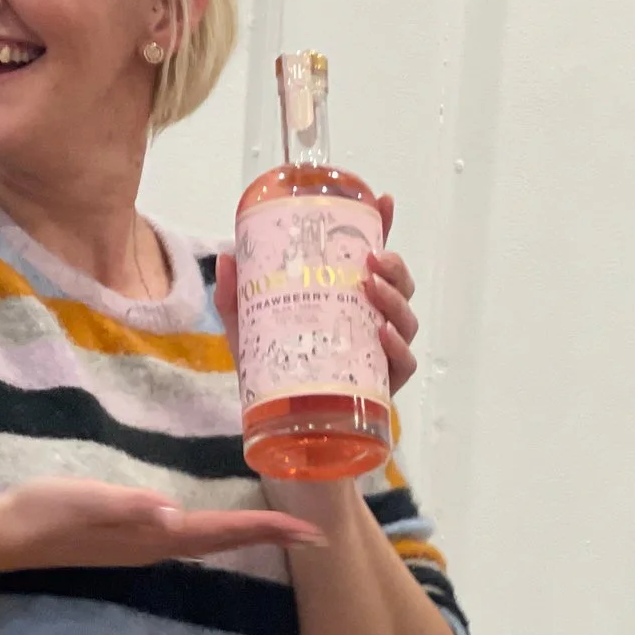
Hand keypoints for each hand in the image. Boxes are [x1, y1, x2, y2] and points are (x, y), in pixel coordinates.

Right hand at [0, 478, 324, 573]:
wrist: (3, 535)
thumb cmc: (42, 512)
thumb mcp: (84, 500)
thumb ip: (127, 506)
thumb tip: (172, 513)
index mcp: (154, 536)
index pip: (223, 531)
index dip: (266, 529)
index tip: (309, 532)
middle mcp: (157, 547)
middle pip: (227, 541)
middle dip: (273, 538)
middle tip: (319, 536)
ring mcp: (145, 548)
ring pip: (213, 542)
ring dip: (251, 537)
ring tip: (287, 533)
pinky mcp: (132, 542)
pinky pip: (193, 539)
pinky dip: (222, 533)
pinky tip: (223, 528)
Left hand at [215, 193, 421, 395]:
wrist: (279, 432)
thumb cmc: (273, 377)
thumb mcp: (248, 332)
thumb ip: (236, 298)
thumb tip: (228, 257)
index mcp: (346, 303)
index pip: (372, 261)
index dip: (382, 228)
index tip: (384, 201)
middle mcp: (370, 324)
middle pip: (399, 287)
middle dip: (394, 268)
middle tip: (372, 259)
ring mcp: (379, 356)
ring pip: (406, 321)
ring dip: (396, 300)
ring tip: (373, 289)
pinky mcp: (381, 388)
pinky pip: (403, 365)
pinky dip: (398, 348)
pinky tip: (383, 334)